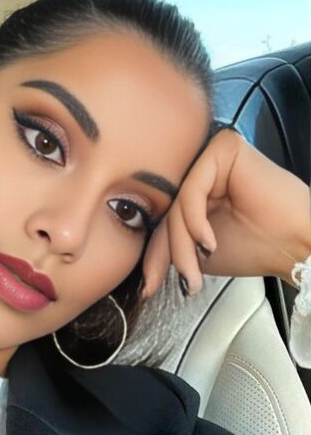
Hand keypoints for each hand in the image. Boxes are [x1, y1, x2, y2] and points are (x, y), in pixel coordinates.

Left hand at [140, 127, 310, 299]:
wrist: (296, 244)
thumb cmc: (258, 246)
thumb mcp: (197, 253)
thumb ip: (169, 246)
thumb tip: (139, 263)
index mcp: (197, 190)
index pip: (163, 219)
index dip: (154, 255)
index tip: (150, 286)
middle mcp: (202, 170)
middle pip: (166, 211)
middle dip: (171, 253)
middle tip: (186, 279)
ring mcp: (212, 157)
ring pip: (176, 204)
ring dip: (183, 244)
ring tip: (199, 267)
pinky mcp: (224, 148)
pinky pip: (191, 189)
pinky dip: (195, 221)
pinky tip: (210, 241)